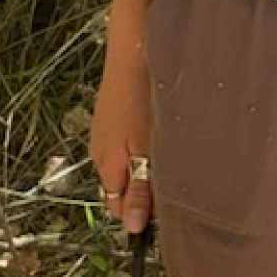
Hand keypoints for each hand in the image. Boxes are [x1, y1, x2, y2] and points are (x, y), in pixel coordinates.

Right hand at [90, 22, 153, 236]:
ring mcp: (106, 130)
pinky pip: (128, 141)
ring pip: (126, 163)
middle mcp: (101, 152)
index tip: (168, 211)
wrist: (135, 48)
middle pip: (121, 186)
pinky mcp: (115, 113)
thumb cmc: (143, 99)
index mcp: (106, 166)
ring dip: (147, 166)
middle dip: (145, 190)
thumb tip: (132, 228)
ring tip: (174, 155)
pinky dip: (144, 144)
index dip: (141, 213)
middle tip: (176, 181)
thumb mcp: (146, 150)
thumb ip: (141, 188)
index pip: (117, 207)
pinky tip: (162, 131)